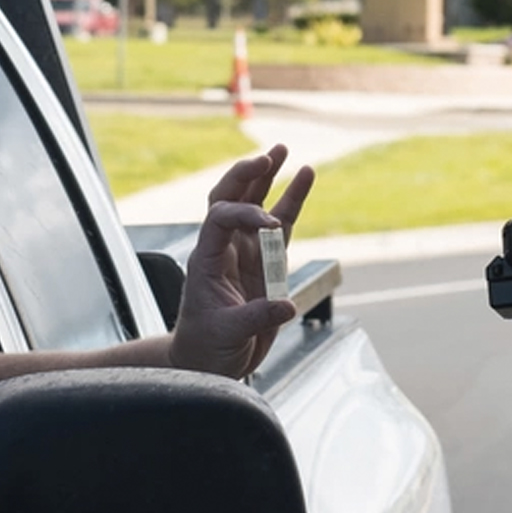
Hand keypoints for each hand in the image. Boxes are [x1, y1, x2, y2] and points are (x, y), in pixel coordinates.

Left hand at [169, 144, 315, 378]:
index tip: (271, 224)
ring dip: (268, 177)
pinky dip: (292, 202)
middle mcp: (224, 248)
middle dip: (248, 175)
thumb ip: (256, 317)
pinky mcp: (265, 263)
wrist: (210, 362)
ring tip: (284, 150)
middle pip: (230, 197)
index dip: (245, 213)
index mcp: (206, 258)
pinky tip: (305, 177)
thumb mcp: (227, 334)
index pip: (220, 217)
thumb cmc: (208, 346)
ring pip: (256, 205)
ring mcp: (245, 252)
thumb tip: (286, 305)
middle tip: (270, 155)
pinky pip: (281, 226)